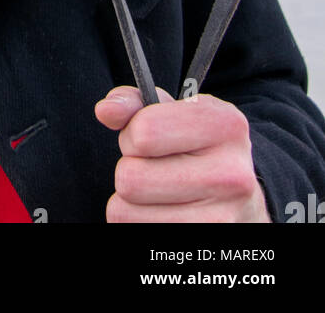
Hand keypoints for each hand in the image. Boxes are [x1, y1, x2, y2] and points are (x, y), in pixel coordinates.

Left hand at [94, 85, 271, 222]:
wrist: (242, 199)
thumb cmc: (198, 149)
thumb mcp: (174, 113)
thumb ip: (134, 104)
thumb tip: (106, 110)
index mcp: (225, 125)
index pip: (144, 132)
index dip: (132, 134)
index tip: (147, 138)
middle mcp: (231, 174)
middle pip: (130, 178)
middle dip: (129, 169)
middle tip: (152, 168)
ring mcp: (222, 218)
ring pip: (125, 212)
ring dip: (130, 201)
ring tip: (158, 192)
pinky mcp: (205, 244)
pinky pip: (136, 233)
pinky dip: (139, 222)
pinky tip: (163, 212)